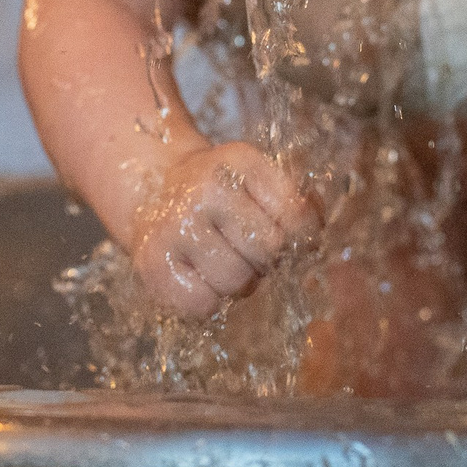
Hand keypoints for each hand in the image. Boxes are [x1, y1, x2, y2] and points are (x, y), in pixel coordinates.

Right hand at [129, 142, 320, 317]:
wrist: (153, 191)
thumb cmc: (219, 192)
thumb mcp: (257, 179)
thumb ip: (296, 202)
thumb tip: (314, 239)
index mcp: (240, 162)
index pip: (295, 214)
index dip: (300, 238)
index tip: (288, 241)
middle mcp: (205, 190)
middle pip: (268, 251)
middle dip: (266, 261)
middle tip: (249, 253)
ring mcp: (175, 227)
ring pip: (236, 282)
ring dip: (239, 284)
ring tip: (226, 264)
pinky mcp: (153, 264)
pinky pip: (202, 304)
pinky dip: (209, 301)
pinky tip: (202, 278)